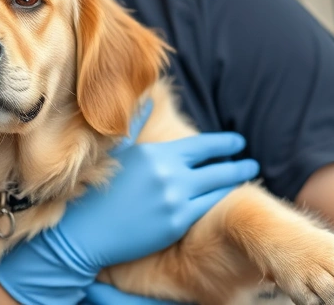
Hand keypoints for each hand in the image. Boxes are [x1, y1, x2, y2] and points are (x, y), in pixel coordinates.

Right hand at [0, 100, 258, 304]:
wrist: (82, 232)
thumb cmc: (95, 190)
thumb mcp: (117, 151)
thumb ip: (135, 125)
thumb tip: (147, 102)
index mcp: (156, 153)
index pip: (202, 145)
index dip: (225, 144)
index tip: (238, 143)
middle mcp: (169, 173)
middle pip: (217, 166)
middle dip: (237, 164)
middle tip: (251, 162)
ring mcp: (174, 199)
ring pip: (217, 188)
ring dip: (234, 182)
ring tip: (246, 179)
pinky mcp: (175, 223)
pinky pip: (208, 209)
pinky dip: (222, 202)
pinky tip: (230, 200)